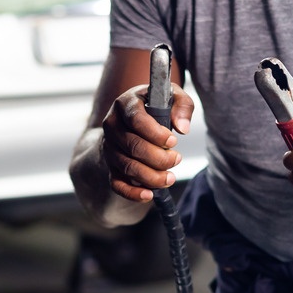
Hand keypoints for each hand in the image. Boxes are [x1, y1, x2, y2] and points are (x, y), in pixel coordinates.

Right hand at [100, 83, 193, 201]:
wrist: (133, 118)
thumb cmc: (155, 106)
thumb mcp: (172, 97)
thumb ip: (182, 106)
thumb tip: (182, 128)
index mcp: (125, 104)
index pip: (136, 119)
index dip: (155, 133)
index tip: (173, 142)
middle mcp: (112, 125)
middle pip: (133, 146)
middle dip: (158, 158)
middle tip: (177, 159)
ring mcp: (109, 147)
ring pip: (127, 166)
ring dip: (151, 176)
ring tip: (170, 178)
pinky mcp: (111, 165)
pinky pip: (116, 183)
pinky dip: (132, 192)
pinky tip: (149, 195)